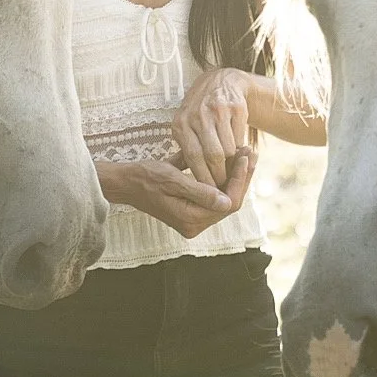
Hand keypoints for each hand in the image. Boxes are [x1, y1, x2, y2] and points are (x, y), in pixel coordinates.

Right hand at [98, 149, 254, 239]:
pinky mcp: (190, 209)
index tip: (246, 156)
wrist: (125, 181)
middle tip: (251, 152)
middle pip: (229, 201)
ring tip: (245, 153)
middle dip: (241, 177)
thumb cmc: (145, 177)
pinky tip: (231, 160)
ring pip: (223, 197)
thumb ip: (200, 192)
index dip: (240, 179)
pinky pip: (213, 195)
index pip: (228, 203)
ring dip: (234, 175)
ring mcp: (192, 218)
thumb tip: (227, 201)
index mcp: (191, 220)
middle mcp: (194, 224)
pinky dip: (222, 178)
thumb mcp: (173, 180)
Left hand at [173, 66, 254, 188]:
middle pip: (213, 155)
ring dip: (231, 162)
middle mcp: (199, 115)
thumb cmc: (200, 112)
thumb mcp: (186, 125)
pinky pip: (240, 137)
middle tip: (224, 185)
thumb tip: (195, 184)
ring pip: (229, 149)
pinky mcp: (236, 107)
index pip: (193, 158)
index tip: (209, 191)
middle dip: (220, 174)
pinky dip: (240, 148)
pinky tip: (237, 150)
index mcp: (181, 124)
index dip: (204, 177)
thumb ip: (188, 148)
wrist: (221, 83)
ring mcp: (218, 109)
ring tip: (231, 169)